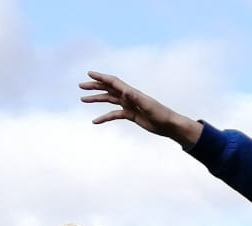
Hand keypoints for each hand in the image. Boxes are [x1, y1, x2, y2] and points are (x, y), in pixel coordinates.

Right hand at [80, 71, 202, 145]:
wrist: (170, 126)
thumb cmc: (162, 115)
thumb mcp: (149, 106)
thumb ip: (136, 98)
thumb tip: (125, 91)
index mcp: (132, 93)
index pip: (114, 82)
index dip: (101, 77)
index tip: (89, 73)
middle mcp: (129, 97)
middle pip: (108, 88)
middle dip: (95, 86)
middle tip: (81, 86)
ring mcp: (129, 105)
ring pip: (109, 100)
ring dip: (96, 99)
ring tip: (82, 99)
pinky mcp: (131, 115)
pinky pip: (114, 115)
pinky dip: (104, 117)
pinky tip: (95, 121)